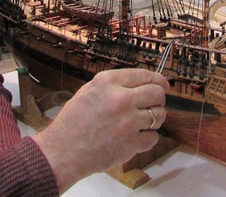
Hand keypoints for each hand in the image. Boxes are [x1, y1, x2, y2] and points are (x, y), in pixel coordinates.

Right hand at [32, 68, 168, 192]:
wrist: (62, 151)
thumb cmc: (73, 122)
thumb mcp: (90, 91)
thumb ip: (116, 84)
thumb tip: (142, 82)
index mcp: (109, 82)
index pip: (146, 75)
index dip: (158, 80)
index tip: (163, 84)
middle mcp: (121, 99)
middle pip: (157, 93)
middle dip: (159, 98)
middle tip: (154, 103)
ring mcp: (128, 122)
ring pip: (159, 115)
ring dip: (154, 118)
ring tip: (142, 121)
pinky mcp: (132, 143)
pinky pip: (153, 137)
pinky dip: (147, 137)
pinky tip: (135, 136)